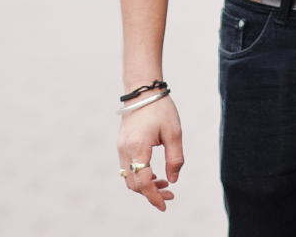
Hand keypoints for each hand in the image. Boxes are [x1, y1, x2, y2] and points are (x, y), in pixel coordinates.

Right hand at [116, 93, 182, 210]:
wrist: (142, 90)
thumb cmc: (160, 108)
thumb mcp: (174, 133)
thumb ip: (175, 158)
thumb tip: (173, 179)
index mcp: (138, 147)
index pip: (143, 181)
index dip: (154, 196)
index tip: (165, 205)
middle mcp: (125, 149)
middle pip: (133, 184)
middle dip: (151, 194)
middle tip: (170, 195)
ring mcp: (120, 147)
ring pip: (129, 178)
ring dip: (145, 186)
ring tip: (164, 185)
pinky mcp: (121, 145)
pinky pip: (128, 168)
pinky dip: (140, 176)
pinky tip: (154, 175)